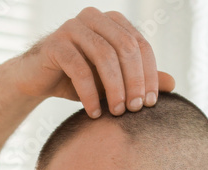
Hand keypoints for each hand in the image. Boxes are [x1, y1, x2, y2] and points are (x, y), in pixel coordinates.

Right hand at [9, 7, 174, 117]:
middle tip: (135, 110)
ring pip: (104, 56)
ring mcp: (73, 28)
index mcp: (112, 22)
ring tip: (116, 113)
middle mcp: (94, 18)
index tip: (151, 103)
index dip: (149, 74)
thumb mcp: (112, 81)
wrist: (35, 81)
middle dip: (134, 81)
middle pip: (125, 48)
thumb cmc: (76, 79)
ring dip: (114, 88)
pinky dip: (89, 93)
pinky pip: (79, 69)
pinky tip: (94, 113)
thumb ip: (139, 79)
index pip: (140, 44)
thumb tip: (173, 84)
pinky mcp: (55, 44)